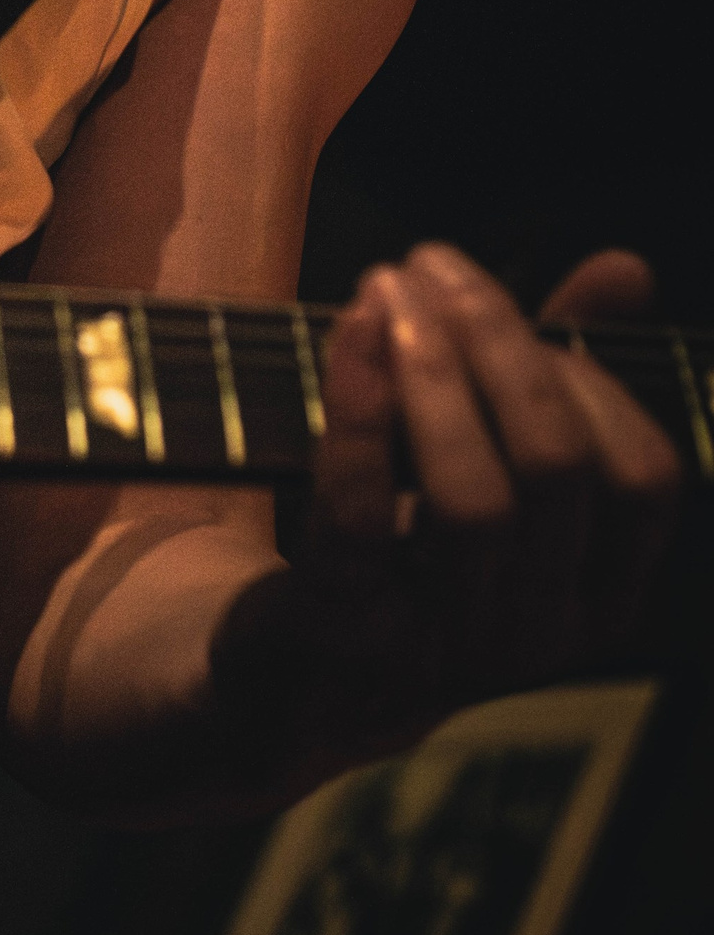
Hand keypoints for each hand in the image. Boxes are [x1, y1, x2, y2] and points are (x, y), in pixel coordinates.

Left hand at [217, 243, 679, 774]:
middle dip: (499, 342)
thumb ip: (559, 363)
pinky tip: (349, 329)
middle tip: (431, 264)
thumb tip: (627, 267)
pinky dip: (358, 409)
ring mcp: (446, 642)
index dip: (586, 371)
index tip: (502, 295)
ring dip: (433, 369)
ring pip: (474, 499)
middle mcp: (539, 628)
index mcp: (599, 589)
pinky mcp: (347, 630)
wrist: (292, 670)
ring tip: (386, 288)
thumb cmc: (409, 534)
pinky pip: (364, 515)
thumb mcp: (492, 451)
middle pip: (557, 468)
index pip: (641, 475)